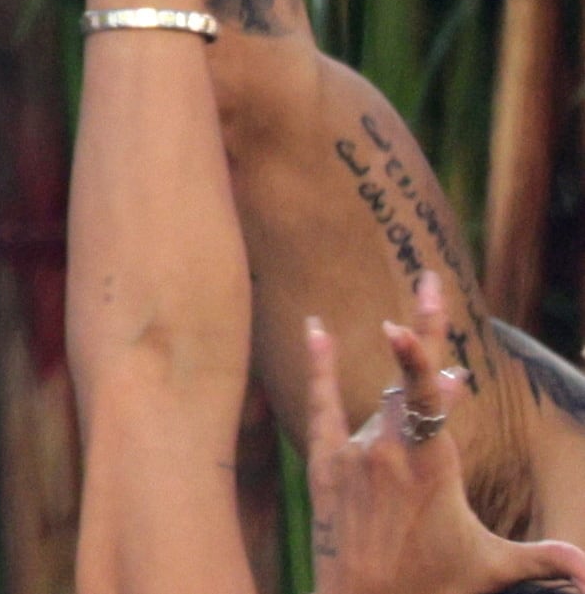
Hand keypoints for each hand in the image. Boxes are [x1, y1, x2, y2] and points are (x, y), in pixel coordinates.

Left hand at [301, 270, 584, 592]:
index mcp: (431, 463)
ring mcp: (353, 452)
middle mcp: (388, 448)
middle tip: (435, 293)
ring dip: (405, 397)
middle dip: (427, 346)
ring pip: (382, 408)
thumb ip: (543, 558)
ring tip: (423, 370)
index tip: (414, 306)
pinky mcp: (323, 462)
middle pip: (409, 384)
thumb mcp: (493, 566)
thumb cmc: (433, 584)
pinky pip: (319, 403)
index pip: (428, 392)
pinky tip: (315, 327)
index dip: (422, 349)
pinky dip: (318, 363)